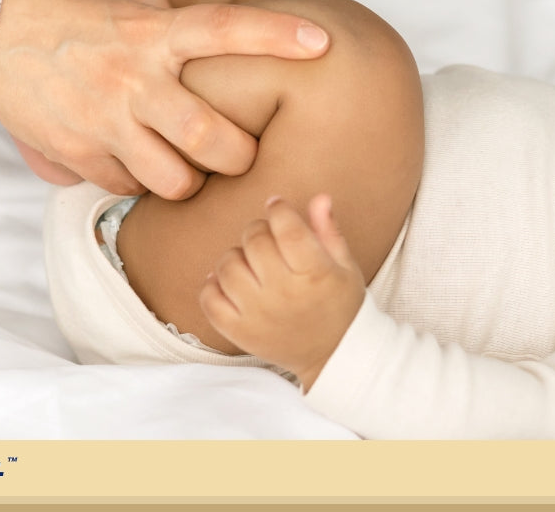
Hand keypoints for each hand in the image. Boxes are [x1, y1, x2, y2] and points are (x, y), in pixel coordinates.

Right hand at [0, 0, 330, 198]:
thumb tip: (238, 43)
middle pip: (215, 139)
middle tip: (243, 151)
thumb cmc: (63, 14)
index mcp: (150, 30)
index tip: (322, 40)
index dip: (277, 34)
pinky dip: (137, 184)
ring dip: (189, 182)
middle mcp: (133, 77)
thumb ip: (173, 33)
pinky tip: (133, 163)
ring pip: (176, 181)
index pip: (225, 28)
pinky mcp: (76, 152)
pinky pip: (127, 187)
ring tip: (188, 167)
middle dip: (240, 156)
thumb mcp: (125, 8)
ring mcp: (105, 120)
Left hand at [200, 194, 364, 388]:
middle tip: (267, 237)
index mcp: (314, 273)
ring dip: (236, 256)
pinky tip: (230, 283)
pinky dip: (213, 285)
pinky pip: (209, 299)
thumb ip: (328, 231)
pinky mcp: (239, 332)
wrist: (334, 355)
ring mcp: (257, 315)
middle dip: (258, 229)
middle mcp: (284, 294)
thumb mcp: (345, 266)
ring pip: (227, 266)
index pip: (287, 227)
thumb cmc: (341, 305)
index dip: (278, 209)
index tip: (277, 207)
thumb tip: (319, 198)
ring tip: (251, 263)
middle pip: (253, 241)